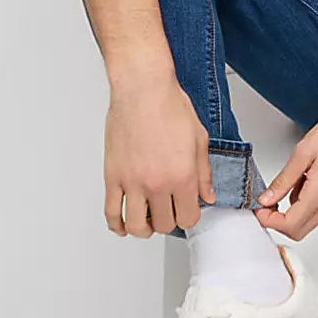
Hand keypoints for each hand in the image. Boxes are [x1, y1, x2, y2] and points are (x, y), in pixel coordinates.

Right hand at [104, 75, 215, 237]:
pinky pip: (111, 213)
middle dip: (169, 220)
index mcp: (182, 176)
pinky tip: (124, 224)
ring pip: (137, 226)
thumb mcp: (199, 139)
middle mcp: (157, 183)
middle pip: (164, 224)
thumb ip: (204, 172)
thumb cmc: (170, 106)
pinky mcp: (112, 176)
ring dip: (145, 228)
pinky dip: (117, 225)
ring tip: (149, 219)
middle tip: (169, 209)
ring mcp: (132, 182)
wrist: (142, 89)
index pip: (188, 217)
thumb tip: (207, 195)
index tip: (187, 209)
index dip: (190, 216)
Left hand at [254, 103, 317, 239]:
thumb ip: (283, 180)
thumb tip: (267, 199)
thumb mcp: (302, 152)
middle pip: (300, 230)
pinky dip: (310, 202)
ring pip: (311, 221)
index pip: (290, 225)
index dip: (269, 220)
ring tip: (299, 178)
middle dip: (280, 220)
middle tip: (270, 200)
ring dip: (296, 209)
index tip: (261, 208)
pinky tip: (312, 179)